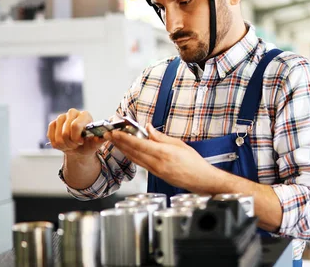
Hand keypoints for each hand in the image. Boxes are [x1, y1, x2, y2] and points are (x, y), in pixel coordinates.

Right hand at [47, 109, 104, 157]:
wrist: (79, 149)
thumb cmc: (88, 144)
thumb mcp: (95, 144)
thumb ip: (100, 139)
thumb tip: (106, 136)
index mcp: (85, 115)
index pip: (75, 125)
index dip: (76, 138)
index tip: (81, 142)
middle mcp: (73, 113)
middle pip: (65, 132)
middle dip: (70, 143)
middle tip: (76, 145)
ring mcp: (61, 117)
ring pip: (58, 136)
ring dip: (64, 145)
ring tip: (70, 145)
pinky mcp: (53, 123)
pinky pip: (50, 136)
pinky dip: (56, 144)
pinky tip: (63, 144)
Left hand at [104, 124, 220, 191]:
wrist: (201, 180)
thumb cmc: (194, 163)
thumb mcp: (179, 145)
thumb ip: (161, 137)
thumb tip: (149, 128)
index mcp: (164, 153)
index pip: (139, 144)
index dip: (125, 138)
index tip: (115, 132)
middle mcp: (157, 163)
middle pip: (133, 152)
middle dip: (119, 142)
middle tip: (108, 134)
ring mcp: (155, 171)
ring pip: (134, 158)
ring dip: (122, 149)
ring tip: (113, 141)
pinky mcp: (155, 175)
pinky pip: (140, 164)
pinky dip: (131, 156)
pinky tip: (127, 151)